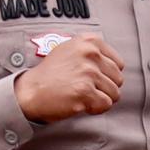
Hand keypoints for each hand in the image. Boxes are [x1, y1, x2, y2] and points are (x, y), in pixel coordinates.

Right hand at [12, 31, 126, 121]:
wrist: (31, 91)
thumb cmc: (51, 74)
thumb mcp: (71, 50)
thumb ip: (94, 52)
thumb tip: (117, 66)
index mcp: (89, 41)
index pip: (119, 64)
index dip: (107, 76)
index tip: (92, 79)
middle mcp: (90, 54)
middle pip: (118, 79)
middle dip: (105, 88)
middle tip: (86, 89)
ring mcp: (88, 72)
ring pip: (115, 93)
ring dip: (101, 99)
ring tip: (83, 96)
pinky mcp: (85, 91)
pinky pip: (106, 105)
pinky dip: (96, 109)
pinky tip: (81, 104)